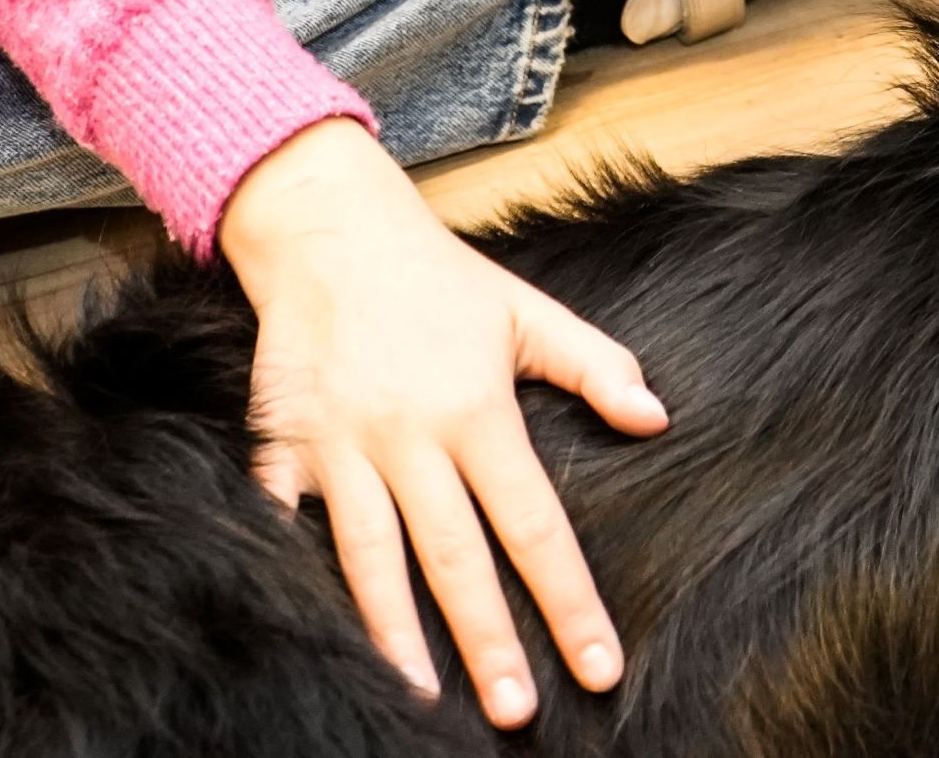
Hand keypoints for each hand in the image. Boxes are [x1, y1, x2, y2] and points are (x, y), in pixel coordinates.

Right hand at [221, 119, 668, 727]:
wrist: (329, 229)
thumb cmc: (437, 277)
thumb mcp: (526, 311)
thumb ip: (595, 365)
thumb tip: (657, 417)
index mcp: (477, 410)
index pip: (534, 523)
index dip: (570, 599)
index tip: (600, 664)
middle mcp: (409, 437)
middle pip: (455, 558)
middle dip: (489, 640)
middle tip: (518, 710)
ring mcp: (340, 447)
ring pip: (369, 559)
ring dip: (397, 634)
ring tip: (424, 699)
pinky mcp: (282, 448)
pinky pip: (281, 524)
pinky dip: (291, 575)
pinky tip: (312, 632)